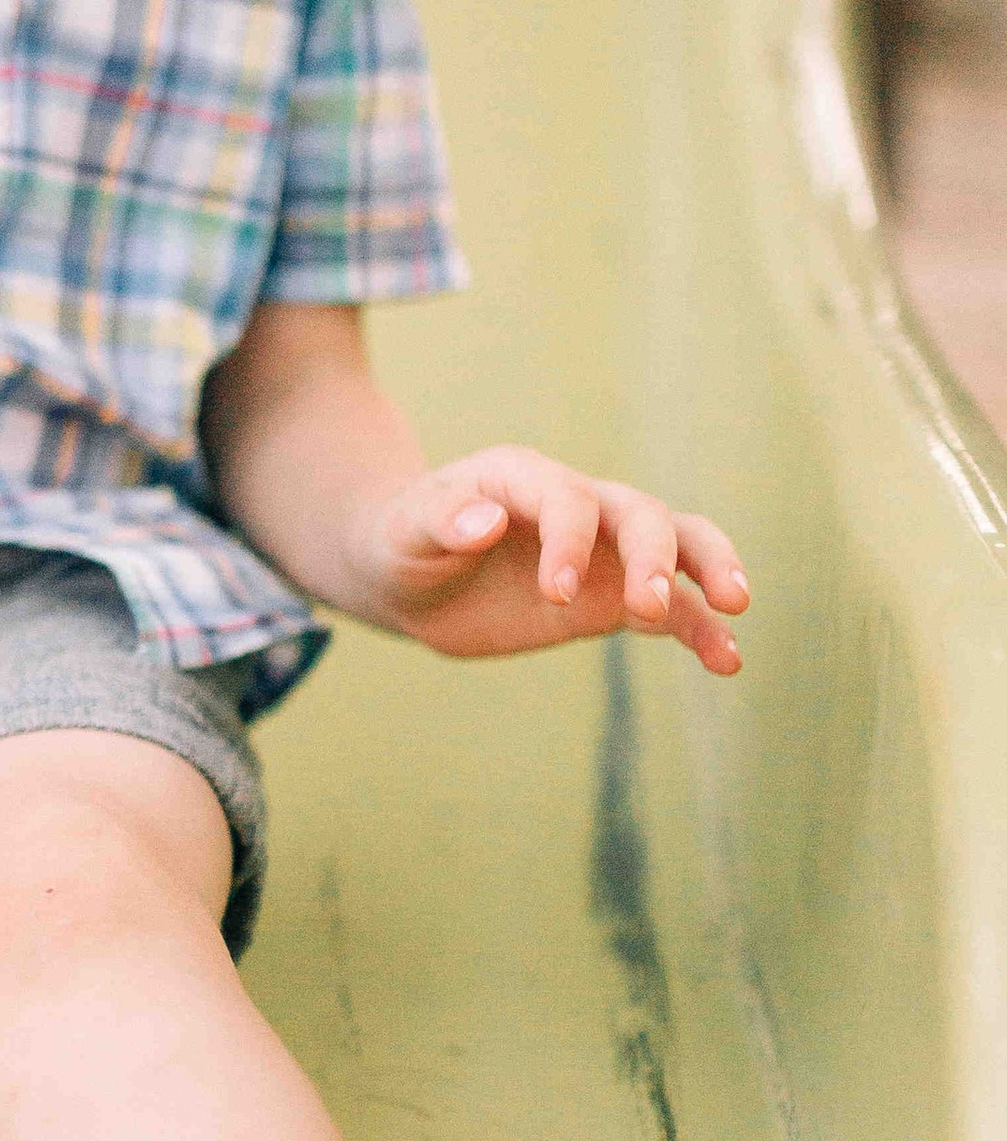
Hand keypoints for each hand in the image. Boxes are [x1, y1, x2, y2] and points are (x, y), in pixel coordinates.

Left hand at [360, 446, 749, 674]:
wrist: (412, 577)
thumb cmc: (405, 541)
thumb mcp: (407, 531)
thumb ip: (443, 521)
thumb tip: (486, 521)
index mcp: (527, 478)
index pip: (570, 498)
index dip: (571, 540)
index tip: (556, 593)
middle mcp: (581, 505)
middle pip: (642, 514)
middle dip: (652, 556)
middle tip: (644, 607)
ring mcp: (606, 552)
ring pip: (679, 545)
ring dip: (708, 571)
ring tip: (734, 609)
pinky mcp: (614, 598)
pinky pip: (672, 609)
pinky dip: (702, 630)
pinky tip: (728, 662)